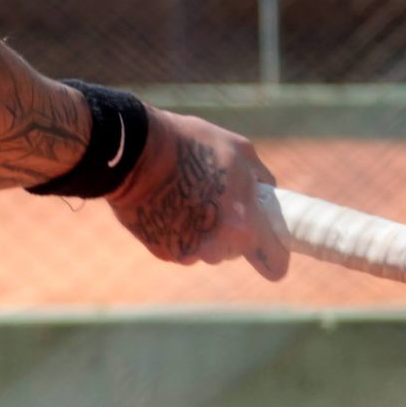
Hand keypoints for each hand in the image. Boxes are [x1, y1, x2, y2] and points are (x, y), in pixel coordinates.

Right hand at [107, 106, 290, 280]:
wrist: (131, 151)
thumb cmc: (188, 145)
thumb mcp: (237, 149)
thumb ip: (260, 178)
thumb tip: (266, 190)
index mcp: (244, 225)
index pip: (274, 262)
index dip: (274, 255)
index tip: (270, 250)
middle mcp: (217, 247)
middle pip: (233, 250)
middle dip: (230, 232)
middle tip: (214, 201)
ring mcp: (187, 251)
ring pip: (205, 249)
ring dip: (201, 232)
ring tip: (185, 198)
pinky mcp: (161, 250)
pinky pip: (178, 246)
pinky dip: (174, 231)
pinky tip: (165, 204)